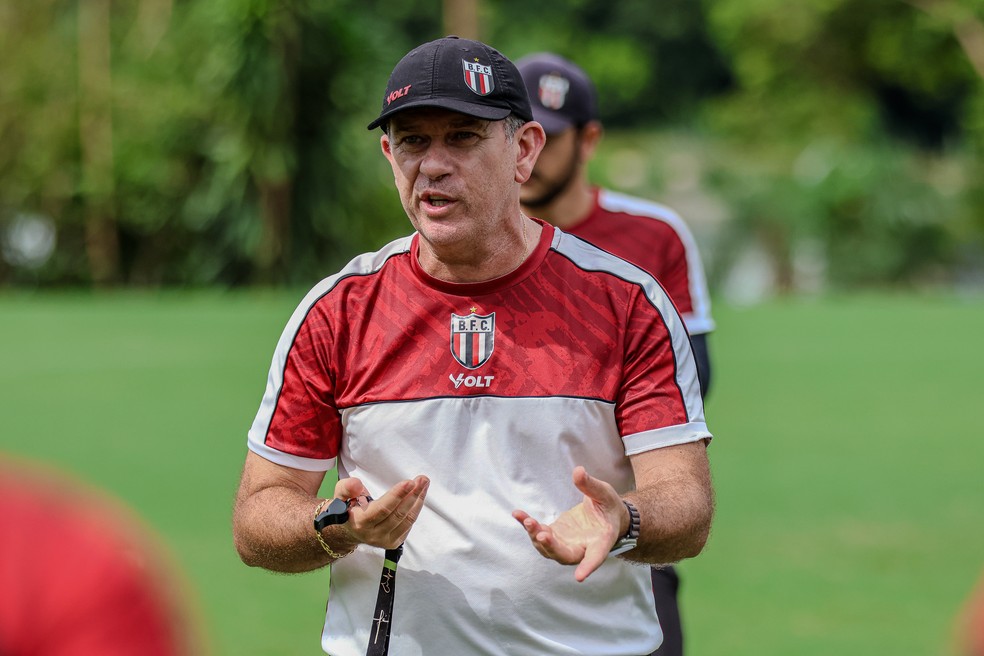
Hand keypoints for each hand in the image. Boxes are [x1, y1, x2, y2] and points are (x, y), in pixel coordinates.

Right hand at [334, 475, 428, 548]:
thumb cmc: (346, 508)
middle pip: (398, 514)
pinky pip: (408, 524)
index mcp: (360, 523)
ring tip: (423, 483)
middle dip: (412, 495)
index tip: (409, 482)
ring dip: (418, 500)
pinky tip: (419, 495)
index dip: (397, 495)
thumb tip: (356, 484)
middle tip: (422, 479)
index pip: (382, 509)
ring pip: (407, 519)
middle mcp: (373, 535)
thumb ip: (346, 488)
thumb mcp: (340, 494)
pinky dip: (416, 508)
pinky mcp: (393, 542)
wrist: (349, 528)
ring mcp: (384, 541)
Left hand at [512, 466, 625, 581]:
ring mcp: (566, 544)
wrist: (605, 515)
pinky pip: (538, 534)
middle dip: (552, 547)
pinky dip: (528, 526)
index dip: (588, 566)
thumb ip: (591, 485)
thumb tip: (577, 471)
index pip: (596, 557)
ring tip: (527, 520)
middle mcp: (582, 548)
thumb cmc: (609, 507)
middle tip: (541, 535)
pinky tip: (518, 514)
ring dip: (536, 536)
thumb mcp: (604, 493)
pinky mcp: (554, 536)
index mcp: (601, 541)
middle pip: (566, 556)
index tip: (580, 577)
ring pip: (548, 549)